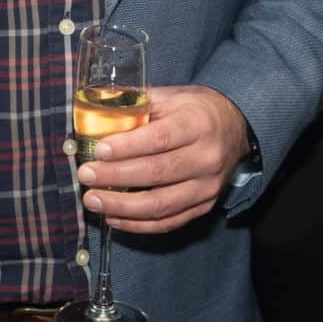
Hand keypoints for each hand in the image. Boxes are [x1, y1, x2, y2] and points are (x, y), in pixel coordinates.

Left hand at [77, 84, 251, 234]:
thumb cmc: (195, 110)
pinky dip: (138, 224)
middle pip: (157, 173)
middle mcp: (206, 158)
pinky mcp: (205, 206)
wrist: (236, 127)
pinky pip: (169, 222)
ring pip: (161, 204)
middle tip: (86, 176)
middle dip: (116, 177)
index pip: (160, 139)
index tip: (98, 150)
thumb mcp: (171, 96)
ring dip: (122, 207)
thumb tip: (96, 110)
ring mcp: (207, 187)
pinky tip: (113, 217)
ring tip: (93, 201)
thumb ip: (137, 103)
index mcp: (198, 124)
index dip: (127, 147)